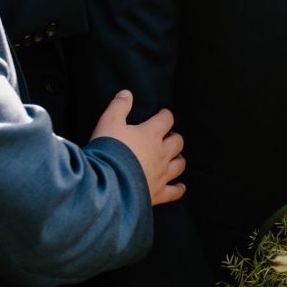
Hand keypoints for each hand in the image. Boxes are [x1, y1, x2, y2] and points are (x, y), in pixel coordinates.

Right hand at [91, 89, 185, 204]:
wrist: (106, 183)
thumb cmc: (107, 150)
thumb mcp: (108, 122)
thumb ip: (119, 106)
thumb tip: (126, 93)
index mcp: (150, 134)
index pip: (165, 120)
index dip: (166, 115)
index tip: (164, 114)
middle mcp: (160, 153)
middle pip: (177, 142)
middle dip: (174, 137)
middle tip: (169, 136)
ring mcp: (161, 174)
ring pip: (179, 165)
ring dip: (178, 159)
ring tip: (175, 157)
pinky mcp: (157, 193)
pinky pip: (174, 192)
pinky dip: (179, 188)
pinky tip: (180, 186)